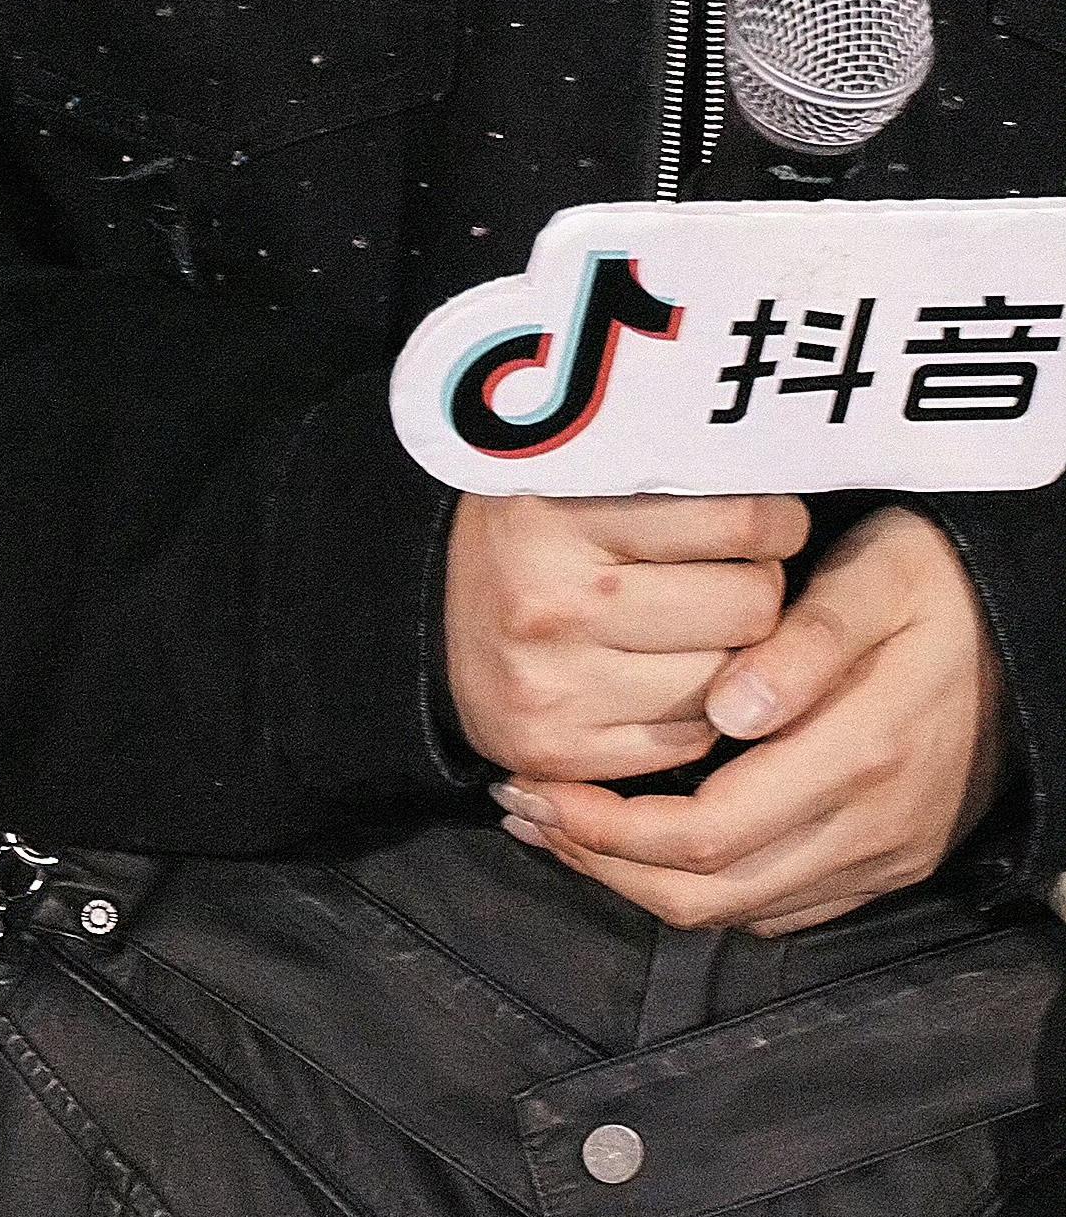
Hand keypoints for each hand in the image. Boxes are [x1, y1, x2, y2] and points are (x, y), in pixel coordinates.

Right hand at [445, 487, 805, 782]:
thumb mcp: (583, 476)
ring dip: (728, 659)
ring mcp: (552, 685)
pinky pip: (690, 740)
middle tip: (725, 577)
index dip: (774, 523)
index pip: (741, 521)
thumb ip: (673, 473)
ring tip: (690, 630)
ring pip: (728, 681)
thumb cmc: (538, 537)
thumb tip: (790, 466)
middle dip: (754, 591)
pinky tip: (656, 678)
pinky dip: (690, 713)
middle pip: (750, 607)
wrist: (427, 619)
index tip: (767, 524)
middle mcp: (552, 601)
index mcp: (560, 512)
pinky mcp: (556, 750)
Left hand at [494, 505, 1010, 937]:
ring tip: (563, 824)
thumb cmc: (934, 581)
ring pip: (739, 913)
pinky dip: (704, 886)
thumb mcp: (876, 578)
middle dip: (600, 861)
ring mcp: (886, 857)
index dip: (606, 826)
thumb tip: (728, 709)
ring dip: (640, 880)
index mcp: (862, 755)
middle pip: (709, 893)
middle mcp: (875, 827)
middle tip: (521, 809)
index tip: (532, 784)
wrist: (1025, 624)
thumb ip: (805, 643)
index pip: (706, 831)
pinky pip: (781, 907)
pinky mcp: (890, 864)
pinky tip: (647, 839)